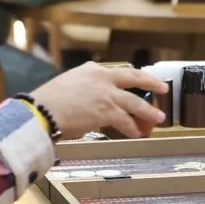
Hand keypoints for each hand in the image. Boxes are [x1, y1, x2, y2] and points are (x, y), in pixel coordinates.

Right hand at [29, 62, 166, 138]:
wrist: (42, 110)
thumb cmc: (48, 101)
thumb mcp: (67, 84)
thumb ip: (83, 89)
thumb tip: (91, 102)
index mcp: (91, 69)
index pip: (117, 72)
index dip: (130, 77)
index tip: (137, 80)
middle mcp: (102, 77)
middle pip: (134, 77)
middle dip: (150, 82)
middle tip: (162, 87)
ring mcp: (106, 94)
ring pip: (134, 102)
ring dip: (148, 111)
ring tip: (159, 117)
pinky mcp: (106, 111)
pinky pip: (125, 121)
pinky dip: (132, 128)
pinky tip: (137, 133)